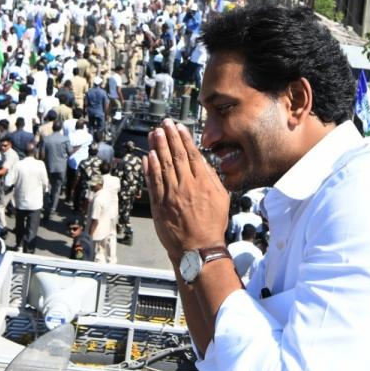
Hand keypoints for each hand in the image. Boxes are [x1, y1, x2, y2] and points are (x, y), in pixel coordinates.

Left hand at [144, 120, 228, 258]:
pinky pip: (153, 182)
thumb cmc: (212, 224)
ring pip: (162, 166)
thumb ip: (213, 178)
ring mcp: (171, 194)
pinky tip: (147, 156)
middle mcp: (186, 186)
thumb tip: (204, 162)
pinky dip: (149, 168)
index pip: (191, 155)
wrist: (198, 247)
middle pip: (175, 156)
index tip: (178, 127)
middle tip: (164, 124)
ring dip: (157, 148)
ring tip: (155, 134)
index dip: (183, 139)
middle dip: (169, 137)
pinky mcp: (159, 204)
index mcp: (203, 183)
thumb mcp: (222, 199)